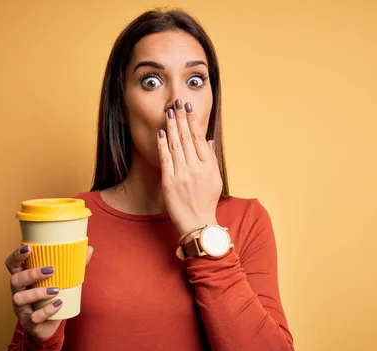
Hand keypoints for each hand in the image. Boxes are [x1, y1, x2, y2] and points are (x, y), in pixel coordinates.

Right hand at [4, 244, 93, 339]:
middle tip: (51, 270)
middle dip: (31, 274)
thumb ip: (74, 266)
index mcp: (23, 279)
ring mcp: (21, 308)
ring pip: (19, 298)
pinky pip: (34, 317)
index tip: (29, 248)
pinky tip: (58, 304)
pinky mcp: (29, 322)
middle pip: (15, 280)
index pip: (12, 264)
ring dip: (37, 292)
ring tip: (55, 290)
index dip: (17, 256)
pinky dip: (47, 310)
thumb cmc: (53, 298)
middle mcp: (18, 292)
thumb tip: (89, 249)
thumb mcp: (62, 281)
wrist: (51, 325)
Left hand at [157, 100, 221, 235]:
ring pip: (175, 145)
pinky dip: (162, 145)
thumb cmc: (207, 201)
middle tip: (176, 103)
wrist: (198, 222)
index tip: (188, 108)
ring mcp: (182, 175)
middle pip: (186, 138)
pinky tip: (160, 133)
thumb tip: (208, 139)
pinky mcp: (169, 182)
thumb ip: (211, 157)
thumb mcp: (215, 178)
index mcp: (208, 166)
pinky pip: (165, 160)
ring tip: (168, 112)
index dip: (192, 121)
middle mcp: (196, 168)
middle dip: (180, 119)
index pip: (199, 138)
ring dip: (171, 127)